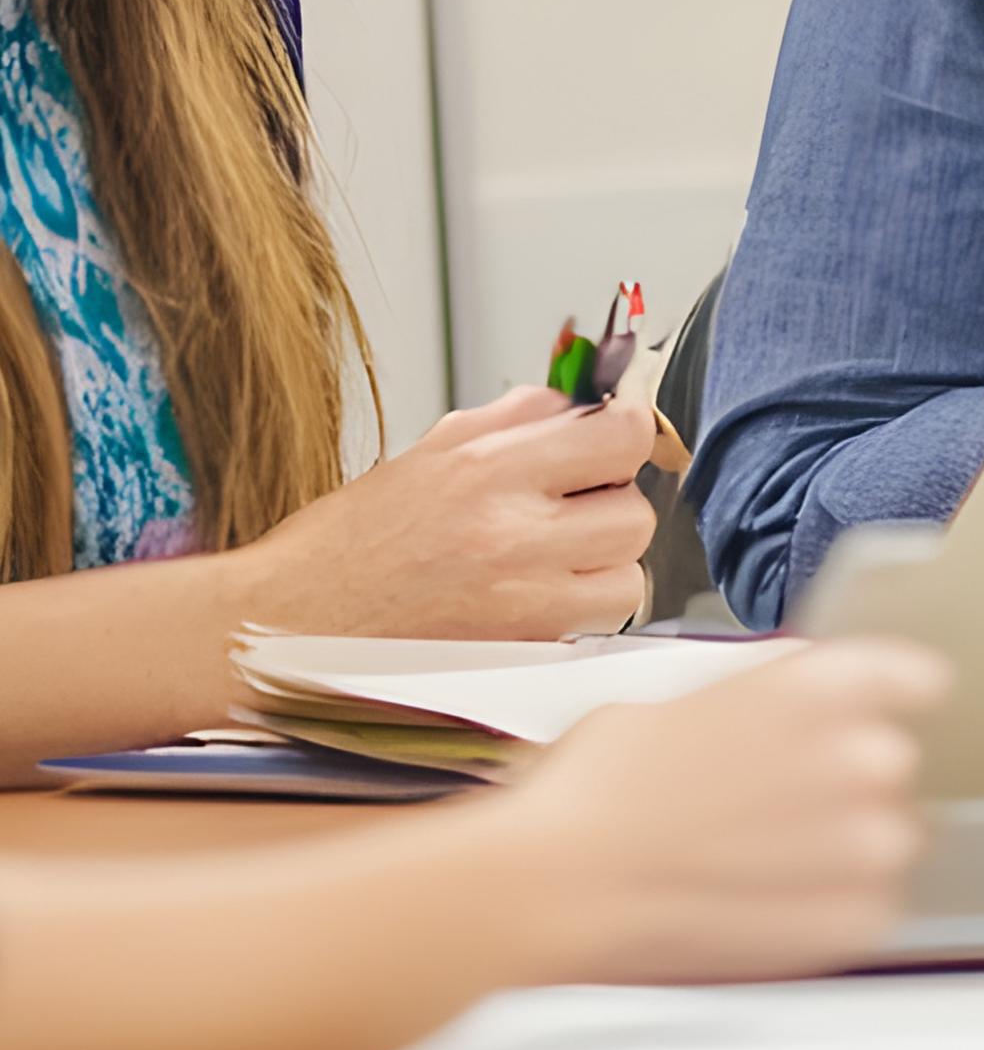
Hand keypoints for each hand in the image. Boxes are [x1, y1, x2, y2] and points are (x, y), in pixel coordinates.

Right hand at [229, 385, 660, 639]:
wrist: (282, 627)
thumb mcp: (426, 456)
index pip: (621, 436)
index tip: (616, 439)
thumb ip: (514, 420)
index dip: (629, 433)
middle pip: (635, 510)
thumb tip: (581, 397)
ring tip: (550, 559)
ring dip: (602, 565)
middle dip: (611, 505)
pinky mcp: (520, 652)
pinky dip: (581, 613)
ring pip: (629, 575)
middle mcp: (510, 532)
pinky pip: (597, 626)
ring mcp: (521, 599)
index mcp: (485, 469)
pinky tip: (536, 600)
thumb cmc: (344, 546)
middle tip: (570, 508)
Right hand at [465, 637, 948, 983]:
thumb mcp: (674, 704)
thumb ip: (757, 697)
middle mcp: (866, 756)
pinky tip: (763, 907)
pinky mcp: (857, 921)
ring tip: (756, 866)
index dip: (879, 703)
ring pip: (887, 837)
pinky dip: (830, 908)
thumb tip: (787, 693)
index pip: (913, 679)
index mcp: (828, 686)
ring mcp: (870, 845)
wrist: (552, 887)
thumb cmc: (591, 791)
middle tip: (766, 809)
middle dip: (840, 783)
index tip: (856, 720)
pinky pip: (872, 906)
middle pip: (889, 764)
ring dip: (841, 847)